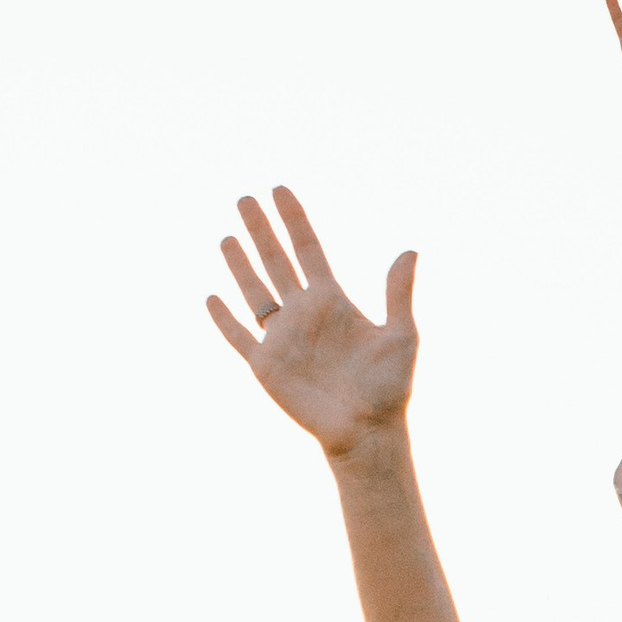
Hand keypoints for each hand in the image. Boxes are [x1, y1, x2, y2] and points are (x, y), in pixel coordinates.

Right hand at [208, 190, 415, 460]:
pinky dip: (224, 318)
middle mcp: (304, 313)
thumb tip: (410, 249)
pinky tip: (211, 296)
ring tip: (227, 236)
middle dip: (261, 229)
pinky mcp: (266, 366)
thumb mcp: (400, 336)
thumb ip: (398, 293)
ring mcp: (282, 338)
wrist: (367, 432)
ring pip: (254, 291)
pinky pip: (239, 336)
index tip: (280, 189)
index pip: (308, 249)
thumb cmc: (389, 388)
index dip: (294, 219)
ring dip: (239, 265)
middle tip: (244, 197)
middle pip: (276, 261)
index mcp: (332, 300)